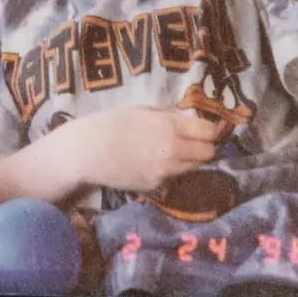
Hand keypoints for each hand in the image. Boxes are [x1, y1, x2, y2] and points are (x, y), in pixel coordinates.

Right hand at [70, 107, 229, 192]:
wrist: (86, 152)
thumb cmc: (110, 123)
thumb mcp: (142, 110)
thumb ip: (169, 117)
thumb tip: (189, 122)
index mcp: (170, 126)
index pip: (209, 132)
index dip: (211, 131)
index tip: (207, 130)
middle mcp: (173, 150)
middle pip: (208, 153)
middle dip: (204, 147)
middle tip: (193, 143)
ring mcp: (166, 171)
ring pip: (194, 167)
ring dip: (189, 160)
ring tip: (172, 153)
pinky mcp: (156, 186)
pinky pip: (175, 177)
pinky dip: (171, 171)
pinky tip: (153, 163)